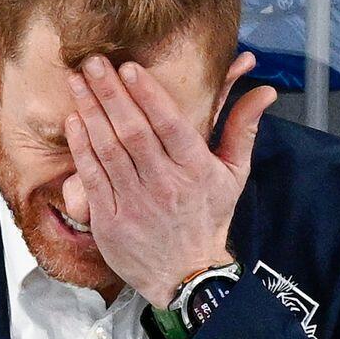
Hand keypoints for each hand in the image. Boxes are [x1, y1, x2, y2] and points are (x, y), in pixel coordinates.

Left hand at [65, 52, 277, 306]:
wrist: (187, 276)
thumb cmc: (208, 219)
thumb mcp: (234, 175)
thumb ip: (242, 128)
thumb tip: (266, 91)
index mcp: (195, 169)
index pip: (169, 125)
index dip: (147, 95)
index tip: (129, 68)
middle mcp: (165, 184)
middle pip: (133, 132)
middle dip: (111, 93)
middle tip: (93, 61)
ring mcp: (136, 203)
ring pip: (109, 150)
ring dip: (91, 112)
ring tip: (77, 81)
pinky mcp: (111, 220)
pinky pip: (93, 177)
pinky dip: (82, 148)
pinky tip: (74, 121)